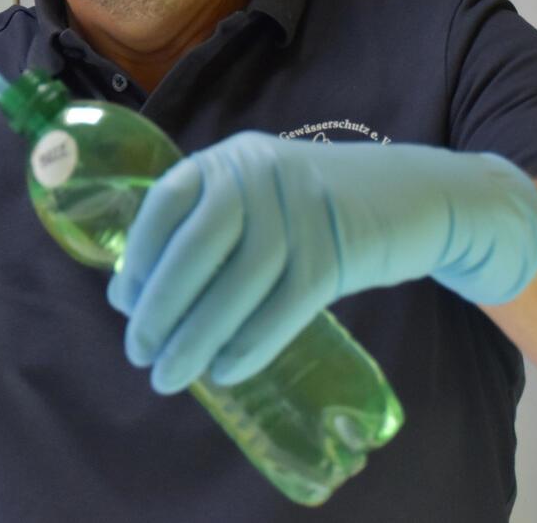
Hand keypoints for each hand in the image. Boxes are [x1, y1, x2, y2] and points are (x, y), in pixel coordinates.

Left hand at [106, 133, 536, 394]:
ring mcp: (301, 212)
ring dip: (197, 338)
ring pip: (237, 284)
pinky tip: (224, 371)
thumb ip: (206, 230)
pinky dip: (249, 345)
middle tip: (139, 354)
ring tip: (171, 376)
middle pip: (196, 248)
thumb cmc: (315, 208)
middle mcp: (259, 175)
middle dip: (160, 308)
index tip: (122, 302)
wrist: (413, 196)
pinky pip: (283, 308)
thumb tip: (135, 295)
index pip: (166, 202)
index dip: (138, 255)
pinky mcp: (337, 252)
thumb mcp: (258, 196)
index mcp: (229, 160)